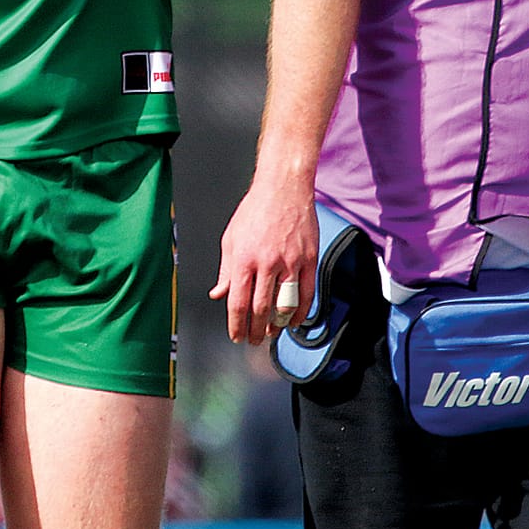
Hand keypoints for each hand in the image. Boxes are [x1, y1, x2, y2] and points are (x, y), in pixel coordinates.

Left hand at [210, 173, 317, 346]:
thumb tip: (218, 295)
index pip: (239, 302)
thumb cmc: (254, 211)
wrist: (283, 188)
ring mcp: (291, 262)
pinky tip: (294, 321)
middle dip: (255, 331)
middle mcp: (267, 262)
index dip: (237, 325)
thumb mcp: (231, 238)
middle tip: (253, 340)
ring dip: (277, 325)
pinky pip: (307, 294)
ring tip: (271, 333)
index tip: (237, 337)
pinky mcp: (309, 259)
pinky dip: (301, 312)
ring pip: (285, 306)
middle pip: (261, 309)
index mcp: (244, 258)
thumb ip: (226, 270)